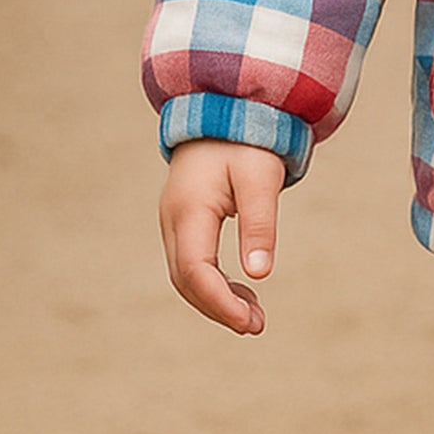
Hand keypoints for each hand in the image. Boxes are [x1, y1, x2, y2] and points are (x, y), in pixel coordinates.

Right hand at [159, 139, 287, 335]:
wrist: (226, 107)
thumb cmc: (248, 141)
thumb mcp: (261, 179)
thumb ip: (260, 224)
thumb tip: (260, 273)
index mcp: (189, 209)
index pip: (194, 271)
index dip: (219, 302)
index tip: (250, 323)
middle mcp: (173, 219)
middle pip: (185, 279)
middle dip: (218, 307)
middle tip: (257, 326)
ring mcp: (174, 220)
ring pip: (185, 275)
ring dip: (215, 299)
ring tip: (254, 316)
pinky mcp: (184, 221)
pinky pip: (190, 262)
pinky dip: (213, 282)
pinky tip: (242, 291)